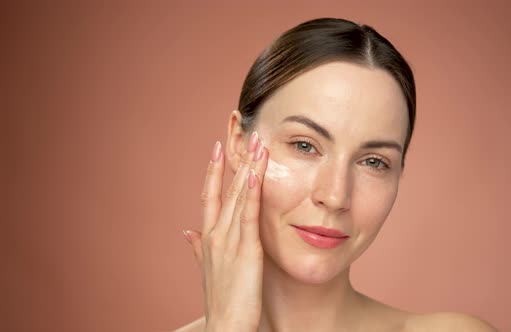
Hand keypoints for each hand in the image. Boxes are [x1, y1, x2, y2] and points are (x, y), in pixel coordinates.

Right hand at [184, 132, 267, 331]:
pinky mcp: (246, 250)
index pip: (209, 195)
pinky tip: (255, 175)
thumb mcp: (207, 269)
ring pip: (237, 197)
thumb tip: (186, 231)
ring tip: (256, 144)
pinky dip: (250, 195)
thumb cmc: (222, 300)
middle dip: (235, 160)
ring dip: (247, 169)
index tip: (219, 147)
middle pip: (225, 189)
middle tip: (245, 133)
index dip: (214, 170)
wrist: (225, 326)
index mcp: (209, 237)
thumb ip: (197, 248)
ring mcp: (229, 241)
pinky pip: (248, 217)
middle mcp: (215, 234)